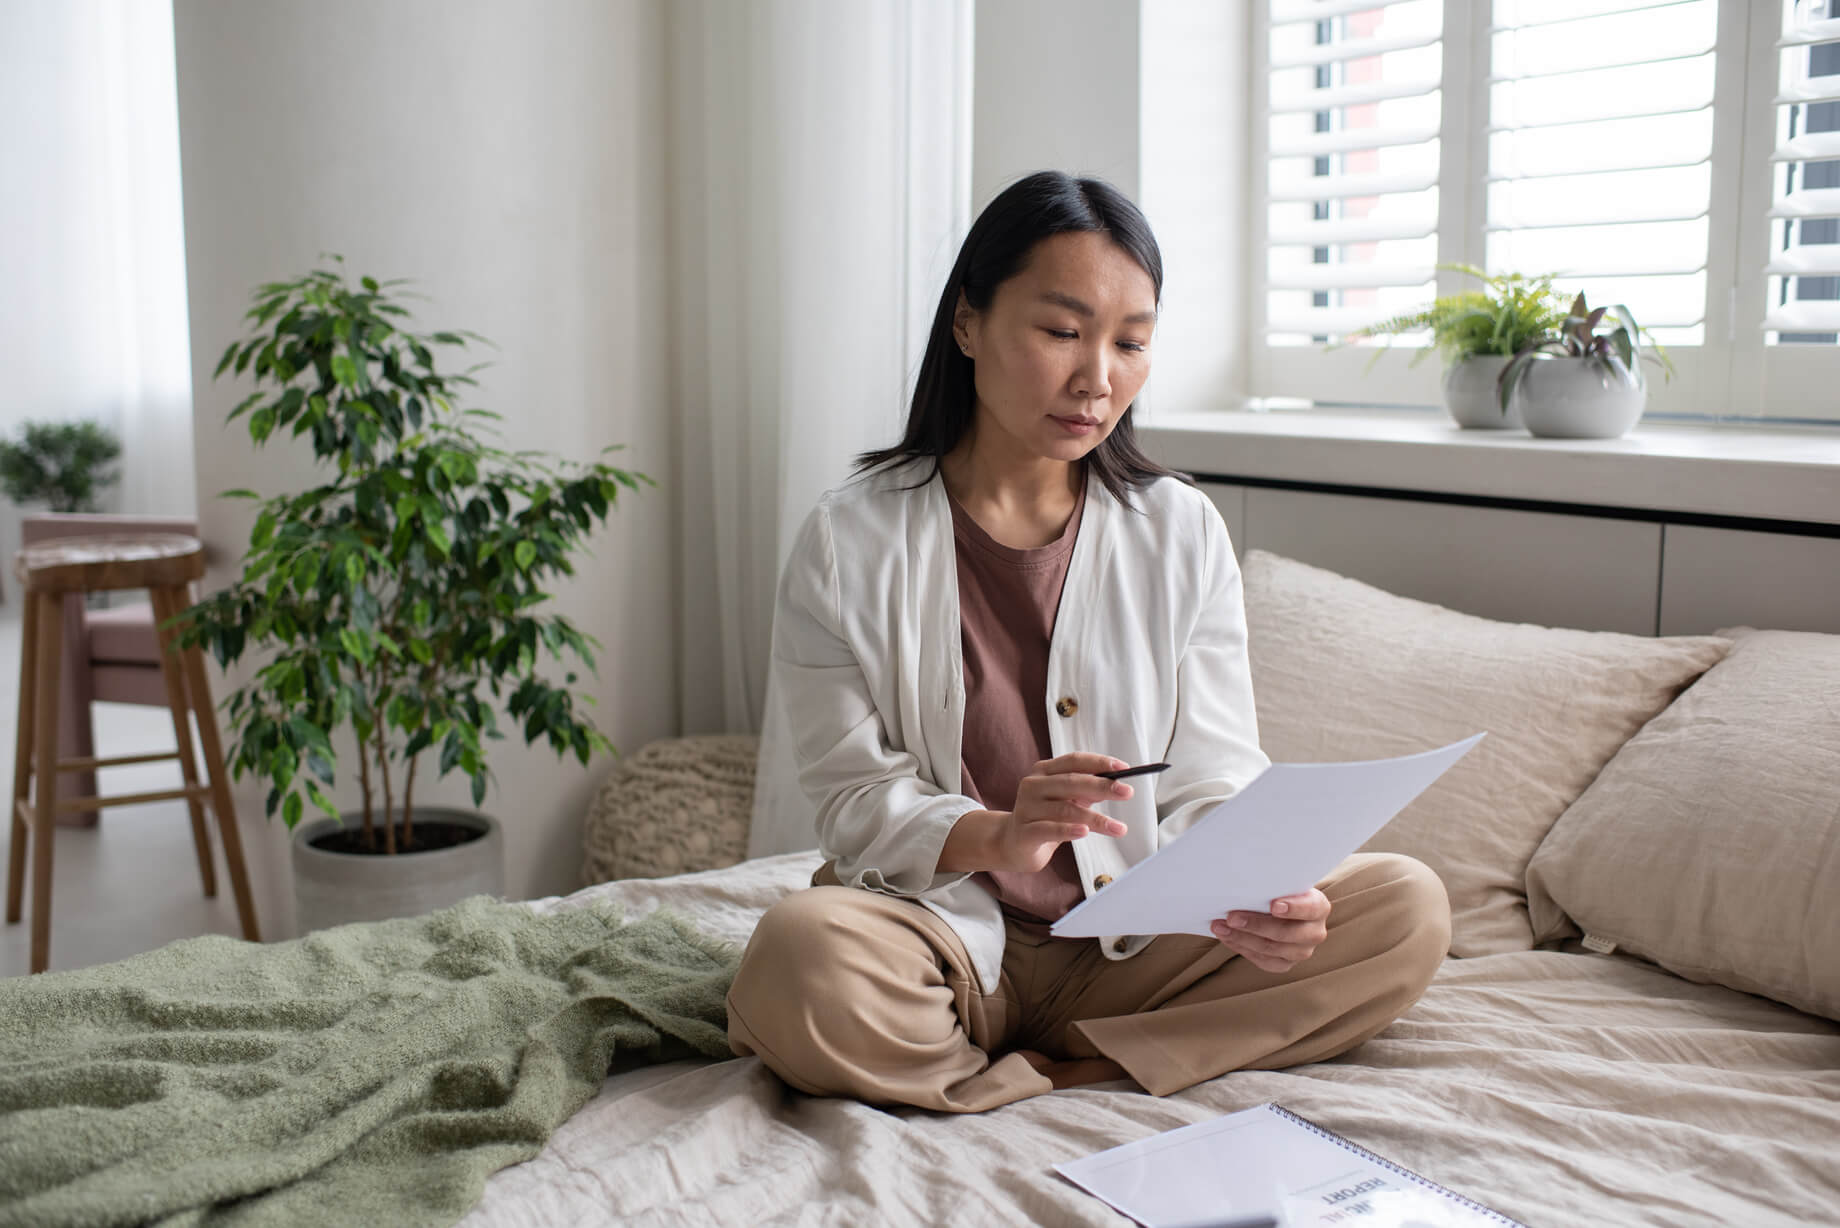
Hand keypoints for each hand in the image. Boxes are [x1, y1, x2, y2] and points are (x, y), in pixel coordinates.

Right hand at [939, 753, 1131, 873]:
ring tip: (1119, 828)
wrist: (1011, 843)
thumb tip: (1116, 784)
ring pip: (1065, 809)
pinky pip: (1050, 829)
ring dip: (1096, 819)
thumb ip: (1086, 792)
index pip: (1074, 761)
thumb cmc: (1044, 818)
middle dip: (1102, 786)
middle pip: (1071, 782)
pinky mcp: (1024, 833)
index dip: (1099, 762)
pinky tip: (1085, 832)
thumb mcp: (1067, 801)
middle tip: (1127, 792)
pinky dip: (1069, 830)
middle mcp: (1033, 785)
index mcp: (1044, 772)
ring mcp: (1026, 808)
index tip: (1125, 768)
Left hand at [1210, 889, 1330, 972]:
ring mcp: (1301, 951)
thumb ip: (1273, 883)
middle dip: (1256, 925)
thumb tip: (1246, 880)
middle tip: (1231, 917)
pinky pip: (1263, 961)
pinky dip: (1242, 948)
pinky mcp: (1286, 964)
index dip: (1293, 908)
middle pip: (1286, 933)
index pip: (1310, 908)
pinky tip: (1227, 937)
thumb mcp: (1282, 883)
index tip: (1274, 905)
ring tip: (1220, 926)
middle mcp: (1315, 932)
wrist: (1282, 907)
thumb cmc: (1280, 891)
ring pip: (1270, 949)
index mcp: (1319, 907)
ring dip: (1241, 938)